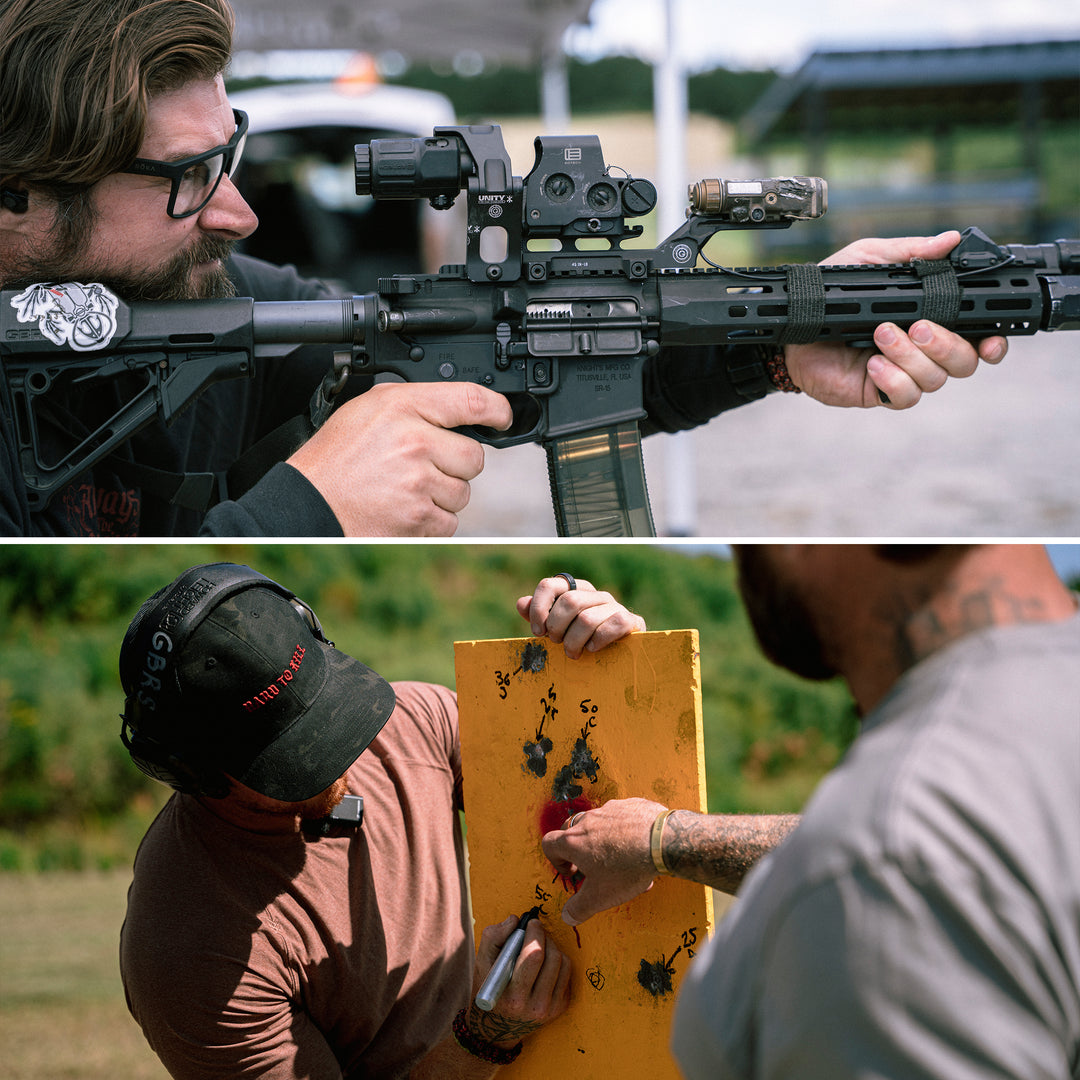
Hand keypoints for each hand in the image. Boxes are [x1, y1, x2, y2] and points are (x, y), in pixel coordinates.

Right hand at [287, 382, 511, 534]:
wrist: (307, 503)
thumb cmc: (337, 457)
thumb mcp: (369, 409)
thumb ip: (416, 405)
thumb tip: (461, 410)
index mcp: (402, 407)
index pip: (469, 400)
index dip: (496, 409)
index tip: (501, 416)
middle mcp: (413, 442)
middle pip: (474, 456)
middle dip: (456, 464)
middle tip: (422, 466)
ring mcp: (418, 483)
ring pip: (463, 492)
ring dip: (443, 495)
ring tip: (406, 488)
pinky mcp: (419, 518)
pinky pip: (450, 521)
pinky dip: (432, 520)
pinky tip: (404, 508)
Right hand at [467, 915, 571, 1047]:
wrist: (495, 1028)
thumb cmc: (487, 989)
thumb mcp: (481, 963)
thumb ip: (494, 937)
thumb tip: (515, 920)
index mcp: (514, 997)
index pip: (534, 956)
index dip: (535, 933)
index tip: (531, 922)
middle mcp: (535, 1006)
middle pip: (552, 957)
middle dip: (544, 936)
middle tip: (535, 931)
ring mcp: (550, 1009)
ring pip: (563, 962)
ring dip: (552, 947)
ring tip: (538, 947)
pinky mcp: (560, 1008)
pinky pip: (567, 973)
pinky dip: (558, 961)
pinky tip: (543, 964)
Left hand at [516, 576, 645, 658]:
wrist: (619, 657)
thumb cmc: (583, 642)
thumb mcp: (558, 630)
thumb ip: (540, 616)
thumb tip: (521, 603)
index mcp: (575, 590)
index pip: (550, 585)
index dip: (539, 608)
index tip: (537, 631)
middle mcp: (595, 594)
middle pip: (569, 602)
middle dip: (557, 628)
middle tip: (557, 643)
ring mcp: (614, 606)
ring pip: (587, 618)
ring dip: (575, 641)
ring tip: (573, 653)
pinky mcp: (631, 621)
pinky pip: (612, 625)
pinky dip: (598, 641)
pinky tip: (593, 649)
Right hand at [541, 797, 664, 925]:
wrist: (661, 841)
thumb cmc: (627, 868)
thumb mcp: (600, 897)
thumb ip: (579, 908)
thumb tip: (567, 916)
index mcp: (574, 841)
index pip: (549, 843)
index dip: (556, 860)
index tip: (573, 872)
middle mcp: (589, 821)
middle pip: (573, 831)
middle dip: (580, 849)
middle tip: (594, 865)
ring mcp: (610, 809)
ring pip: (599, 823)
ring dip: (604, 840)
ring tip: (623, 861)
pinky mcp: (630, 805)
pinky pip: (621, 817)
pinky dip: (624, 830)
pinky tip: (639, 847)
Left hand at [784, 231, 1007, 408]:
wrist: (792, 329)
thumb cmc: (833, 296)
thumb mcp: (871, 262)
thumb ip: (910, 253)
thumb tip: (949, 240)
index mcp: (932, 318)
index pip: (978, 336)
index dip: (993, 341)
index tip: (992, 337)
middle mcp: (924, 350)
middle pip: (965, 361)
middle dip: (946, 344)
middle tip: (916, 326)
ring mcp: (904, 374)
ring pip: (936, 378)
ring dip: (911, 356)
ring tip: (880, 335)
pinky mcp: (880, 393)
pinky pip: (905, 396)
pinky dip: (893, 380)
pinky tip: (873, 364)